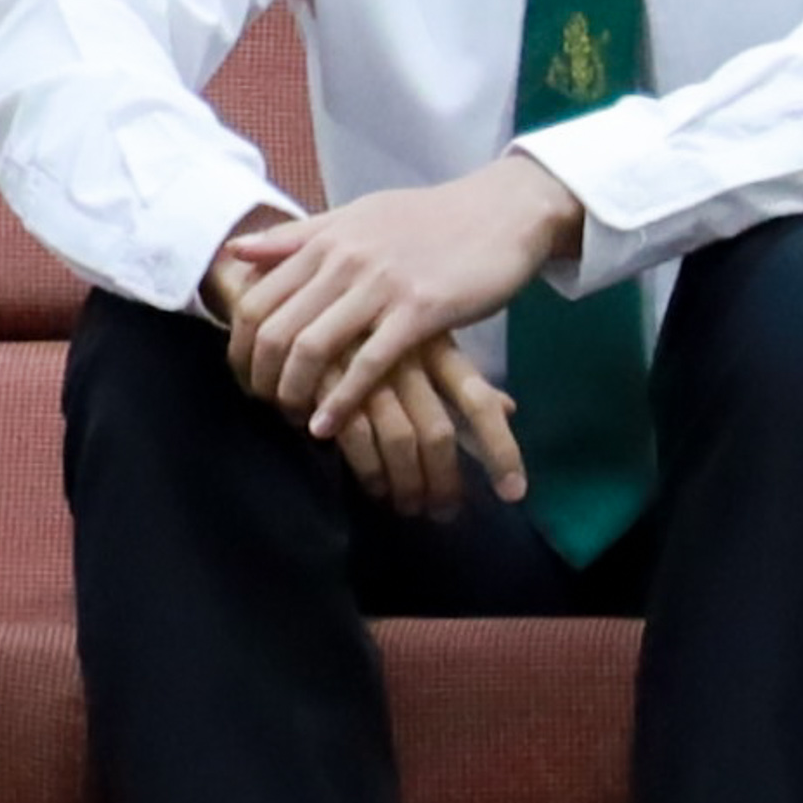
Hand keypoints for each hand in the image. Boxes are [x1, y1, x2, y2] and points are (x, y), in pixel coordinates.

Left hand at [215, 159, 585, 437]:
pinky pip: (369, 364)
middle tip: (264, 404)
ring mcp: (381, 285)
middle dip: (261, 375)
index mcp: (325, 240)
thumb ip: (298, 237)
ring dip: (294, 392)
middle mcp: (344, 260)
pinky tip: (326, 426)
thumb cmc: (428, 219)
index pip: (257, 298)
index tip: (245, 374)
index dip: (240, 345)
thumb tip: (236, 250)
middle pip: (275, 328)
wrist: (502, 211)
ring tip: (292, 417)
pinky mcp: (420, 310)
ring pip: (313, 346)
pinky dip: (340, 401)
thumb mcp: (358, 216)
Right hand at [325, 334, 529, 520]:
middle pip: (439, 432)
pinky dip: (368, 470)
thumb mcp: (418, 336)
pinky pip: (357, 439)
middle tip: (444, 514)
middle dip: (445, 481)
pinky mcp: (329, 382)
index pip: (478, 401)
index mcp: (436, 345)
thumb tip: (509, 408)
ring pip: (400, 441)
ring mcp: (368, 370)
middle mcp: (408, 357)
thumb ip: (460, 377)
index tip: (513, 493)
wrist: (289, 289)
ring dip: (407, 484)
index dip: (500, 449)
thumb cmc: (363, 318)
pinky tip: (373, 488)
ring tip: (409, 508)